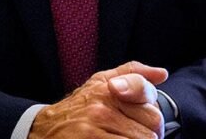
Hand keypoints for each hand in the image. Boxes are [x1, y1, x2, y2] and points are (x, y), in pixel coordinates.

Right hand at [29, 61, 167, 138]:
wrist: (44, 128)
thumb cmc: (78, 106)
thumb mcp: (101, 82)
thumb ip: (133, 74)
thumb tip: (162, 74)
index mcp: (110, 88)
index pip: (153, 110)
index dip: (154, 123)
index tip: (145, 126)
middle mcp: (103, 106)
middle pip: (151, 130)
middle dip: (149, 138)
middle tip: (133, 136)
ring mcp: (94, 128)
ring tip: (122, 138)